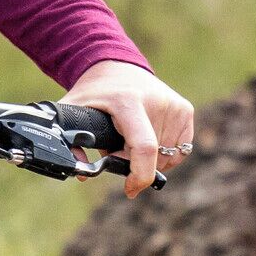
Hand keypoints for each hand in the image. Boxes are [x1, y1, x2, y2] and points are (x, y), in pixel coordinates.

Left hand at [63, 59, 196, 197]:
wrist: (115, 66)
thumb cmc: (93, 93)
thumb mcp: (72, 112)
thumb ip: (70, 141)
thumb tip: (82, 174)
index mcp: (128, 102)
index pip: (144, 147)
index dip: (139, 175)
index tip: (130, 189)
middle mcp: (157, 102)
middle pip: (154, 156)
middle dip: (134, 165)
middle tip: (116, 151)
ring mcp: (175, 106)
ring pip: (168, 157)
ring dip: (149, 160)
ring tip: (129, 141)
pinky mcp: (185, 109)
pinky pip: (180, 150)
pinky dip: (165, 155)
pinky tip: (146, 141)